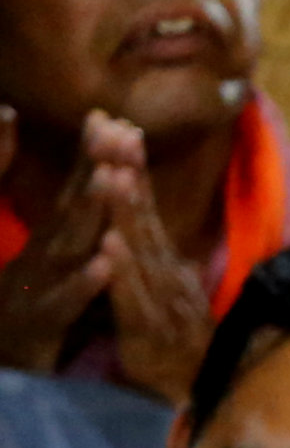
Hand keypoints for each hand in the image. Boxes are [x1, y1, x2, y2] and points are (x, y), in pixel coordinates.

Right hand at [0, 108, 120, 375]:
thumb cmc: (18, 314)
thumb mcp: (37, 265)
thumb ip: (43, 217)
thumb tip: (24, 143)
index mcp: (42, 247)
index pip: (69, 196)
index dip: (88, 158)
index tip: (108, 119)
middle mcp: (36, 260)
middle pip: (67, 210)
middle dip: (90, 170)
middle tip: (112, 131)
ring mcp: (32, 291)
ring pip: (64, 249)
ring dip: (86, 214)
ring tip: (108, 179)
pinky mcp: (36, 328)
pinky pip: (62, 305)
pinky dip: (82, 285)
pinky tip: (104, 265)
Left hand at [89, 126, 213, 401]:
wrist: (201, 398)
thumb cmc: (182, 350)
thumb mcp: (171, 298)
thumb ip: (164, 266)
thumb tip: (159, 236)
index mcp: (165, 265)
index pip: (145, 208)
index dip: (133, 168)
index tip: (120, 125)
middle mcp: (165, 275)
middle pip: (143, 217)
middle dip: (129, 173)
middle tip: (116, 130)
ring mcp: (160, 302)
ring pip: (139, 250)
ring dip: (126, 211)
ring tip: (111, 172)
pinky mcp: (148, 331)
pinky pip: (132, 296)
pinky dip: (123, 270)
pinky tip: (111, 243)